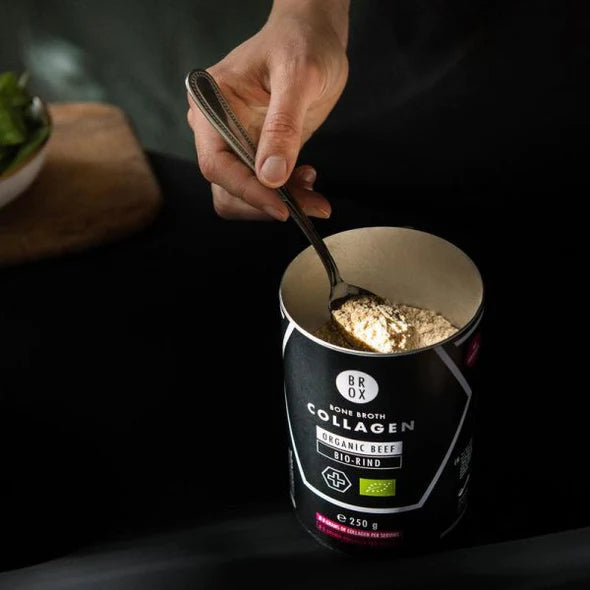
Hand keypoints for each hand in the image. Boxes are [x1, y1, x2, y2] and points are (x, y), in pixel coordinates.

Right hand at [187, 0, 349, 220]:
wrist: (314, 36)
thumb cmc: (303, 43)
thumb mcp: (299, 79)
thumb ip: (283, 127)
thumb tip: (270, 176)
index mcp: (212, 105)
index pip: (217, 164)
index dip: (248, 192)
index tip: (283, 209)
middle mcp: (215, 128)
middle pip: (227, 187)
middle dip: (266, 203)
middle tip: (310, 204)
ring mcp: (234, 143)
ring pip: (244, 194)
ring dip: (278, 201)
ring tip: (312, 189)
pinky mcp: (254, 152)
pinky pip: (262, 187)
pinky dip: (285, 194)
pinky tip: (307, 178)